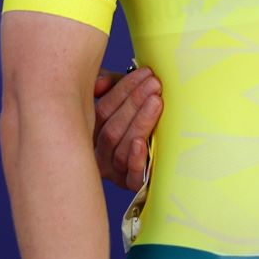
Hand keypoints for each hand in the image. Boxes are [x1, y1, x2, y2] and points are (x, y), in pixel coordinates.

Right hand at [90, 66, 162, 191]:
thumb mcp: (126, 104)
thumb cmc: (140, 125)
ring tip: (157, 102)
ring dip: (139, 122)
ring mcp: (115, 172)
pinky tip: (142, 142)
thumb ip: (112, 88)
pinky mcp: (133, 185)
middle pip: (111, 129)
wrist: (165, 164)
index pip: (103, 110)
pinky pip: (131, 175)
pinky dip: (135, 158)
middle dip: (134, 102)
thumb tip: (101, 82)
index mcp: (93, 134)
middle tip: (154, 84)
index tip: (144, 73)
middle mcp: (99, 154)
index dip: (122, 90)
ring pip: (120, 148)